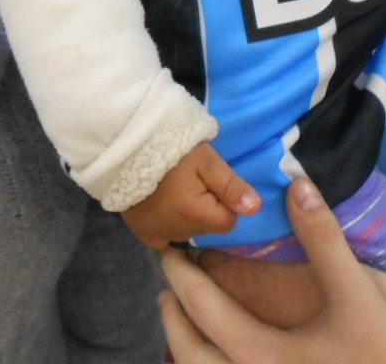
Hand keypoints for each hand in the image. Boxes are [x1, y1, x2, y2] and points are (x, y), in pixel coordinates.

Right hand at [121, 142, 260, 249]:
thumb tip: (256, 208)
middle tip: (190, 183)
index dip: (223, 203)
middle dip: (205, 209)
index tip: (209, 184)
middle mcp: (176, 233)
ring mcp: (157, 237)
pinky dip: (168, 224)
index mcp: (195, 214)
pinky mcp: (144, 235)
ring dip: (187, 217)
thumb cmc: (172, 150)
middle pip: (207, 228)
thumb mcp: (207, 161)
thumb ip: (231, 186)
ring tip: (174, 190)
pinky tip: (162, 206)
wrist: (128, 147)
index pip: (228, 222)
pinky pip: (167, 238)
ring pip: (188, 232)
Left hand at [159, 177, 385, 362]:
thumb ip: (324, 238)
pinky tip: (226, 352)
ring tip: (188, 320)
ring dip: (189, 345)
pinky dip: (215, 363)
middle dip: (174, 315)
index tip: (167, 250)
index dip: (180, 275)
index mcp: (256, 353)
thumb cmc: (380, 354)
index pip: (201, 307)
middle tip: (168, 287)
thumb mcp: (357, 294)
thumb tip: (299, 185)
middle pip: (189, 351)